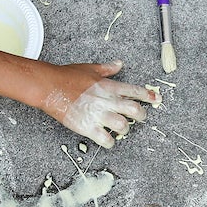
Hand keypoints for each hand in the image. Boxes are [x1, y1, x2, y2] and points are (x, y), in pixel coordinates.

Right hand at [40, 61, 158, 146]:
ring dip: (124, 129)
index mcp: (109, 86)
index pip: (135, 91)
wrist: (49, 87)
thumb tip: (119, 64)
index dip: (148, 96)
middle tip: (140, 117)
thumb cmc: (67, 76)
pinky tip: (107, 140)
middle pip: (135, 111)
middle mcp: (107, 101)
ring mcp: (98, 115)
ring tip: (121, 129)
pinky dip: (109, 143)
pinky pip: (106, 140)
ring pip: (123, 127)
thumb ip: (107, 69)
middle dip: (141, 115)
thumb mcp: (90, 68)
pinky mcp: (88, 127)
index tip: (156, 99)